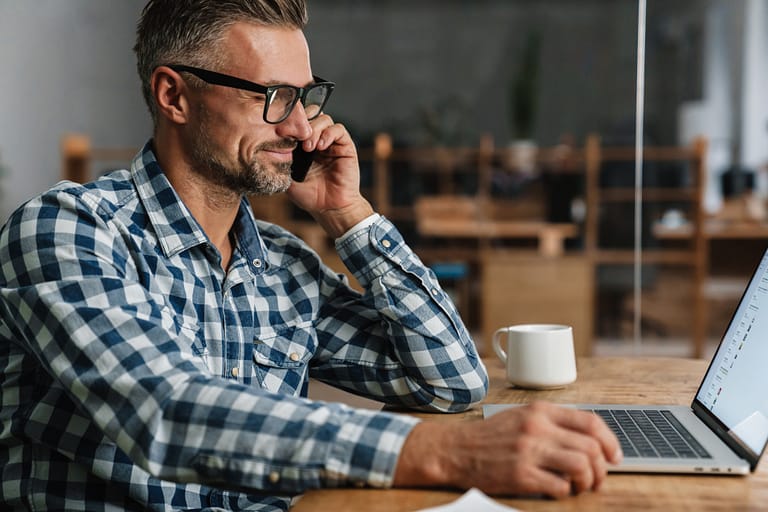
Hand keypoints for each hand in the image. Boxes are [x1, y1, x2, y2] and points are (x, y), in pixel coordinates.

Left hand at [286, 114, 372, 237]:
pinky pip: (338, 129)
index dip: (289, 122)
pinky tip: (320, 147)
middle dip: (301, 122)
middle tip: (293, 136)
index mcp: (303, 145)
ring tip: (308, 147)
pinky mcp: (345, 146)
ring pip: (324, 119)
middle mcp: (318, 140)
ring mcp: (332, 142)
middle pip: (311, 115)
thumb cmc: (310, 196)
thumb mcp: (287, 177)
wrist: (330, 208)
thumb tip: (266, 146)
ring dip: (314, 129)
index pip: (297, 122)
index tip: (279, 131)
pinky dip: (328, 134)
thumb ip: (278, 162)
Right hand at [393, 401, 622, 498]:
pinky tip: (557, 490)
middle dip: (602, 468)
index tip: (614, 456)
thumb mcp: (521, 416)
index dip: (610, 441)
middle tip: (598, 478)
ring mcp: (529, 452)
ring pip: (581, 466)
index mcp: (540, 411)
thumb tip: (589, 440)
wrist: (456, 450)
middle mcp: (537, 428)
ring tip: (580, 486)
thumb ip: (552, 422)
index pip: (590, 422)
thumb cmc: (489, 436)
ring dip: (588, 481)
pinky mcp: (521, 475)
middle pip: (591, 447)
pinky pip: (560, 487)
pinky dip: (566, 492)